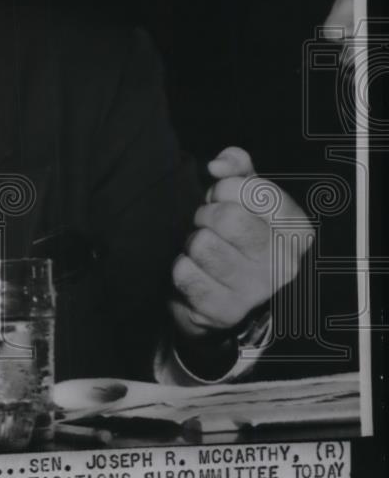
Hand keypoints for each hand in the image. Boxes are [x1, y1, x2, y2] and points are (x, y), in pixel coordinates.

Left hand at [170, 146, 311, 340]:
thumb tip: (217, 166)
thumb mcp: (242, 193)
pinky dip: (182, 267)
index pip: (255, 191)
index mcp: (296, 230)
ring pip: (203, 245)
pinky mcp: (225, 311)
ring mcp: (256, 291)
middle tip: (208, 225)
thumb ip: (236, 165)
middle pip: (228, 218)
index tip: (223, 198)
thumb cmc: (234, 233)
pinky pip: (184, 274)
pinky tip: (196, 271)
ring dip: (193, 243)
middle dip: (206, 215)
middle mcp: (284, 263)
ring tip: (204, 249)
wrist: (219, 290)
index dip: (225, 189)